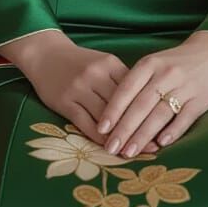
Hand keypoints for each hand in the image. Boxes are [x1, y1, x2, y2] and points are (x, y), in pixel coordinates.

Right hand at [1, 31, 161, 152]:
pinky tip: (108, 148)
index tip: (161, 127)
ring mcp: (79, 88)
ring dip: (119, 138)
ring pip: (105, 118)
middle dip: (138, 128)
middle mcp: (96, 75)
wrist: (45, 53)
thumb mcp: (103, 62)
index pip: (134, 91)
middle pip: (122, 106)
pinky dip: (98, 138)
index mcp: (110, 64)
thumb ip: (122, 80)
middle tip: (152, 147)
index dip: (147, 111)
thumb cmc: (79, 61)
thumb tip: (145, 104)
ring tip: (133, 153)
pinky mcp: (65, 101)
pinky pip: (85, 124)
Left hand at [95, 31, 207, 157]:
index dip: (113, 110)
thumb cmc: (175, 62)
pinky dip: (172, 132)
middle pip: (141, 105)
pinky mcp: (201, 99)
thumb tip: (113, 115)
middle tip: (110, 148)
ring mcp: (184, 86)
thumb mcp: (153, 64)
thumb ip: (136, 84)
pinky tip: (160, 144)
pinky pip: (184, 118)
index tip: (100, 129)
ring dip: (143, 135)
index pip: (127, 89)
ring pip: (159, 114)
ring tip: (129, 152)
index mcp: (150, 64)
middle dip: (124, 129)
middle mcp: (166, 74)